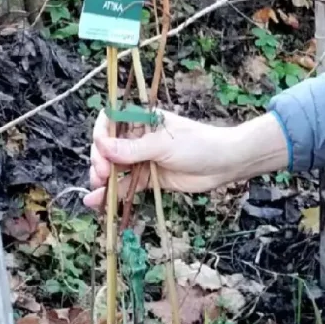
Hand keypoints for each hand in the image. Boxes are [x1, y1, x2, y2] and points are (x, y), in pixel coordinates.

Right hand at [84, 110, 288, 209]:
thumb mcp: (164, 145)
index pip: (110, 121)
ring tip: (98, 194)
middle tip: (104, 174)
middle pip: (107, 148)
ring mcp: (143, 159)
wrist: (226, 164)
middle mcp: (139, 138)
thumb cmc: (199, 145)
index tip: (101, 149)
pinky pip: (126, 186)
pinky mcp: (149, 179)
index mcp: (142, 120)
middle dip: (100, 161)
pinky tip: (98, 203)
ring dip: (102, 181)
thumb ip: (132, 149)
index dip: (100, 134)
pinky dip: (113, 194)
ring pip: (114, 169)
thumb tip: (101, 146)